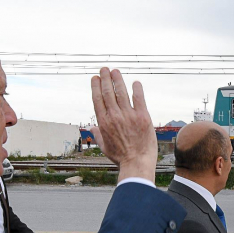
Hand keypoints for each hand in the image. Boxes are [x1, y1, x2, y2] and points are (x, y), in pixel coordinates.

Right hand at [90, 68, 156, 183]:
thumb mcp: (104, 147)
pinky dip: (137, 89)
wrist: (137, 163)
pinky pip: (139, 98)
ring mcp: (128, 116)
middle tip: (104, 69)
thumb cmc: (120, 157)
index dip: (95, 86)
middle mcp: (114, 116)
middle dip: (105, 78)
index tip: (95, 78)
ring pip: (121, 92)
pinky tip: (135, 82)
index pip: (97, 99)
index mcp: (103, 123)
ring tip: (115, 71)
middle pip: (107, 92)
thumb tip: (90, 128)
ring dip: (118, 79)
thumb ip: (97, 135)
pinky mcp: (143, 117)